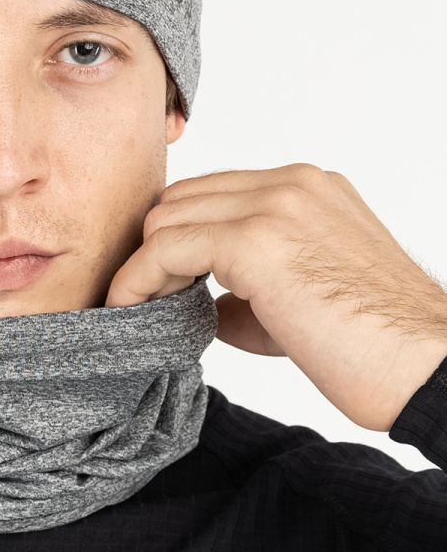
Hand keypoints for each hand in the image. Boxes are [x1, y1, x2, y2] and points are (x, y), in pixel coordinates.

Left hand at [105, 163, 446, 430]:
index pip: (212, 193)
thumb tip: (204, 307)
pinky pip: (164, 249)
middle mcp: (290, 183)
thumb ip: (251, 289)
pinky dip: (137, 279)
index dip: (180, 236)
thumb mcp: (307, 297)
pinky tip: (133, 308)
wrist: (428, 368)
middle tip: (148, 297)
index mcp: (307, 188)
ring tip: (147, 308)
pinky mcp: (255, 241)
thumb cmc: (377, 345)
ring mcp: (275, 205)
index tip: (163, 281)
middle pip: (181, 198)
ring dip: (145, 264)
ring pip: (166, 218)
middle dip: (156, 246)